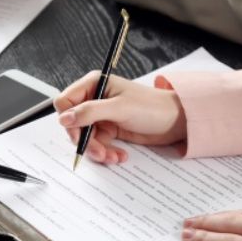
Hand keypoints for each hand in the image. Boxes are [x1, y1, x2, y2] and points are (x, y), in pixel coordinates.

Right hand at [54, 71, 186, 163]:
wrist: (176, 122)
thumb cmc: (153, 107)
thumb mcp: (119, 108)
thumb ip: (89, 112)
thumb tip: (64, 119)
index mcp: (94, 84)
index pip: (65, 102)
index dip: (68, 119)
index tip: (77, 133)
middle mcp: (94, 99)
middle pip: (73, 124)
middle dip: (85, 140)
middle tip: (97, 151)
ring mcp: (101, 116)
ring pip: (84, 138)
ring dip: (96, 150)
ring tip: (112, 156)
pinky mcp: (109, 130)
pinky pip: (97, 145)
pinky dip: (106, 153)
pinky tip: (119, 155)